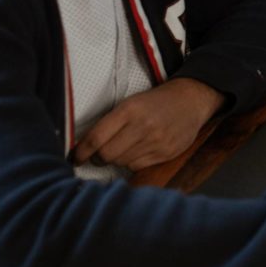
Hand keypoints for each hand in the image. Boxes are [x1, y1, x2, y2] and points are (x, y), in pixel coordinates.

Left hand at [73, 77, 224, 170]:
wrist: (191, 100)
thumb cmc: (156, 101)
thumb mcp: (131, 103)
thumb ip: (110, 123)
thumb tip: (86, 146)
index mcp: (129, 110)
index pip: (96, 139)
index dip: (81, 152)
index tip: (74, 157)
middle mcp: (143, 126)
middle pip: (106, 155)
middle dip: (97, 158)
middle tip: (97, 156)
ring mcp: (156, 141)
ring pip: (121, 162)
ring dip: (116, 160)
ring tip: (122, 149)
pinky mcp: (166, 153)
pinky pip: (137, 166)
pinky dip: (132, 162)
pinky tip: (138, 151)